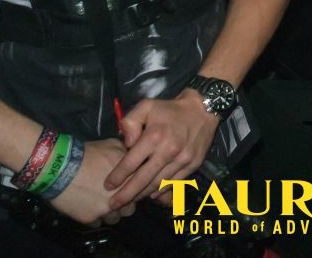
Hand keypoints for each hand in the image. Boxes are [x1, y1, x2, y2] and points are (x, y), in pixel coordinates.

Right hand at [49, 137, 137, 224]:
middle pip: (130, 208)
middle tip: (113, 197)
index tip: (128, 188)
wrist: (59, 167)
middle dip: (124, 204)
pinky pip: (97, 223)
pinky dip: (94, 216)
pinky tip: (87, 206)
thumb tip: (133, 157)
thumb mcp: (113, 146)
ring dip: (109, 212)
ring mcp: (106, 209)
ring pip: (114, 219)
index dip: (136, 190)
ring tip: (99, 202)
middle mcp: (122, 196)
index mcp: (130, 179)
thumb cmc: (87, 154)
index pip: (143, 191)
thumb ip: (127, 155)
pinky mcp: (91, 218)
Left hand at [103, 92, 222, 207]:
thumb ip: (130, 122)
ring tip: (130, 201)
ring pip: (158, 184)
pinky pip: (174, 183)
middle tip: (113, 205)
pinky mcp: (193, 165)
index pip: (131, 163)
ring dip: (142, 195)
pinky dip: (161, 191)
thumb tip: (126, 144)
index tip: (108, 186)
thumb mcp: (146, 106)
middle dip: (126, 195)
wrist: (203, 109)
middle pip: (143, 180)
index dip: (117, 177)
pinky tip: (151, 194)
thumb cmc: (170, 109)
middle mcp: (168, 151)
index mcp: (154, 136)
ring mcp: (182, 160)